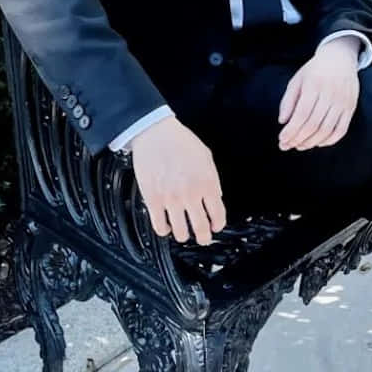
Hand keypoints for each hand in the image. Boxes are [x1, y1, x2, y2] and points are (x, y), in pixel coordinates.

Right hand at [130, 116, 226, 245]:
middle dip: (204, 238)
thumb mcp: (206, 157)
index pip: (218, 215)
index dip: (218, 225)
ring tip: (183, 232)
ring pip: (181, 233)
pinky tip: (166, 226)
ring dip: (183, 236)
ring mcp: (171, 199)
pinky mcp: (153, 200)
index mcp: (207, 183)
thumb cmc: (180, 141)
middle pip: (201, 229)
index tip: (215, 227)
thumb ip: (213, 179)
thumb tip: (216, 196)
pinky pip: (160, 226)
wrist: (155, 133)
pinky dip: (164, 230)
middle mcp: (190, 194)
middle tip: (202, 238)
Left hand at [278, 40, 360, 149]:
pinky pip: (341, 130)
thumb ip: (288, 100)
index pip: (302, 114)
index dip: (291, 130)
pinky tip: (318, 143)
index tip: (282, 139)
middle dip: (298, 138)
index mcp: (314, 84)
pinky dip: (329, 141)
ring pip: (327, 130)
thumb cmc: (314, 71)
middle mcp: (330, 93)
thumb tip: (282, 121)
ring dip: (311, 142)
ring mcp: (343, 101)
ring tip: (300, 145)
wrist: (340, 59)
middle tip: (287, 146)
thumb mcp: (297, 80)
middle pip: (313, 124)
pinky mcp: (351, 107)